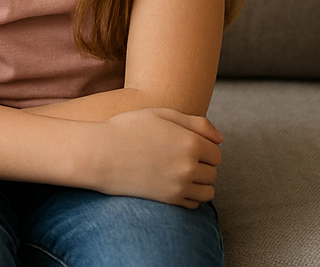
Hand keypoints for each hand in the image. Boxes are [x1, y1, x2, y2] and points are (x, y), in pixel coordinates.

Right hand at [90, 107, 222, 206]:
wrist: (98, 153)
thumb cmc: (127, 128)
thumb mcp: (160, 114)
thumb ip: (195, 123)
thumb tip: (220, 139)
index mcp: (190, 141)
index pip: (216, 152)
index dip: (203, 148)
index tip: (185, 146)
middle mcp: (189, 165)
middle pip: (213, 172)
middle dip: (201, 166)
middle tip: (178, 158)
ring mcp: (179, 184)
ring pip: (208, 191)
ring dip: (199, 183)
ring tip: (179, 173)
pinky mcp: (169, 199)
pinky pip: (194, 204)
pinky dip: (190, 196)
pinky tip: (173, 184)